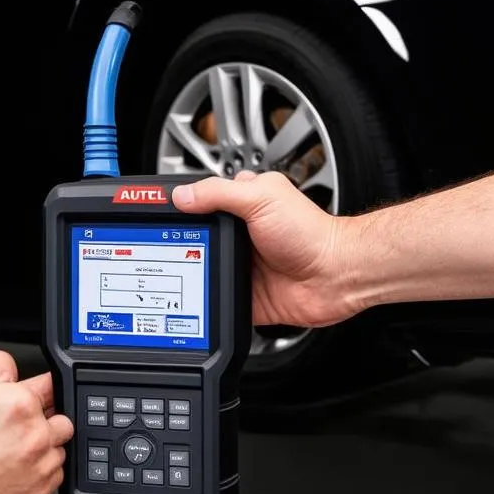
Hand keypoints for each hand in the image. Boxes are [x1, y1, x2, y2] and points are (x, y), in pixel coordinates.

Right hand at [0, 350, 73, 493]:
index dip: (48, 391)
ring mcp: (44, 462)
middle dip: (50, 423)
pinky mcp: (46, 486)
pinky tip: (25, 467)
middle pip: (65, 421)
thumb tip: (8, 359)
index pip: (54, 386)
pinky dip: (44, 472)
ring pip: (61, 450)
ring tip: (23, 450)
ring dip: (47, 449)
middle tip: (28, 429)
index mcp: (25, 405)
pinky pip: (57, 475)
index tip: (43, 397)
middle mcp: (39, 434)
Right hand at [173, 171, 356, 327]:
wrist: (335, 277)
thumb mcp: (261, 198)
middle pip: (195, 237)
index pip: (200, 201)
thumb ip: (219, 193)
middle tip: (164, 243)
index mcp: (242, 205)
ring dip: (192, 271)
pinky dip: (205, 300)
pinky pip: (215, 299)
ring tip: (179, 269)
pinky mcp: (242, 295)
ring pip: (200, 268)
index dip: (181, 205)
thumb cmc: (312, 234)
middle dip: (180, 242)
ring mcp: (240, 266)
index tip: (157, 211)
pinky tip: (199, 294)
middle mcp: (239, 235)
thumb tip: (182, 196)